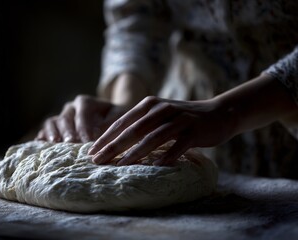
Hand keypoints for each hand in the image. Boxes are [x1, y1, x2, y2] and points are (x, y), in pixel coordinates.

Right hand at [35, 94, 128, 142]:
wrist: (109, 117)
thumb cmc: (115, 117)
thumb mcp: (118, 117)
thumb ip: (108, 124)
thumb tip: (97, 135)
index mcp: (85, 102)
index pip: (82, 112)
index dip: (84, 126)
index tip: (88, 140)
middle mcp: (71, 108)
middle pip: (65, 117)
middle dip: (68, 131)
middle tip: (71, 142)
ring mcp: (62, 117)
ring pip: (52, 122)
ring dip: (52, 132)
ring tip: (55, 142)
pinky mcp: (56, 127)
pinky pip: (45, 130)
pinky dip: (43, 137)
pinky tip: (41, 145)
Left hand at [88, 96, 236, 165]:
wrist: (218, 113)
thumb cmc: (182, 119)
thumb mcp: (158, 116)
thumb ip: (140, 125)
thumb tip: (115, 143)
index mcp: (149, 105)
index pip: (122, 123)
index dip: (105, 138)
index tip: (91, 153)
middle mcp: (161, 109)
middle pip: (133, 130)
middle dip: (113, 147)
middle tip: (97, 162)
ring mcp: (178, 119)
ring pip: (153, 137)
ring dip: (135, 153)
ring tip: (121, 167)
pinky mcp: (194, 130)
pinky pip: (178, 145)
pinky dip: (167, 155)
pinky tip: (156, 166)